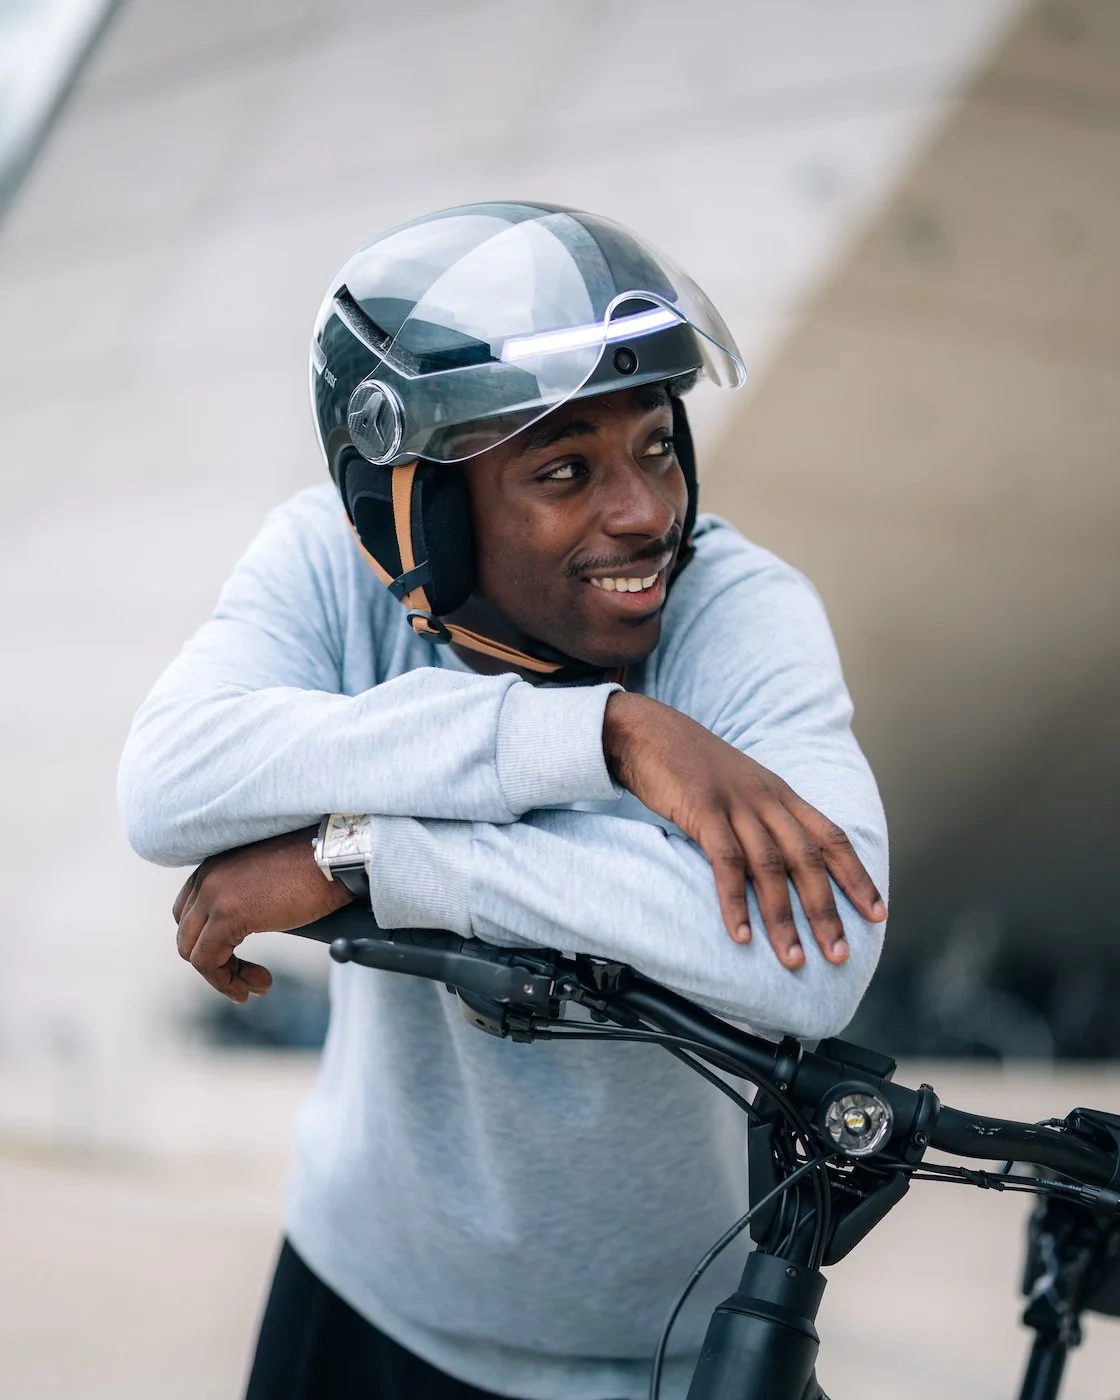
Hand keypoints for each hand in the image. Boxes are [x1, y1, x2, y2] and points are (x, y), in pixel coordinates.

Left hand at [172, 826, 352, 1001]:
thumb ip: (246, 900)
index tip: (240, 960)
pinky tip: (250, 989)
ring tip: (254, 988)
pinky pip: (206, 961)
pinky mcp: (228, 915)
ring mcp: (214, 895)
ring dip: (222, 976)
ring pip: (192, 951)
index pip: (191, 914)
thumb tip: (247, 929)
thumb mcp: (268, 880)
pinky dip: (224, 982)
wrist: (336, 857)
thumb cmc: (317, 867)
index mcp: (216, 865)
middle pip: (188, 934)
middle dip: (216, 963)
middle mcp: (207, 877)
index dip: (212, 943)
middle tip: (251, 978)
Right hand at [603, 693, 885, 967]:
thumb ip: (763, 818)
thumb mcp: (741, 786)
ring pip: (770, 868)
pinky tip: (741, 934)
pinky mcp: (703, 810)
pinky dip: (736, 901)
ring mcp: (736, 804)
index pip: (832, 838)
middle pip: (807, 860)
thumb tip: (781, 863)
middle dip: (826, 911)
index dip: (857, 877)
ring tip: (792, 959)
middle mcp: (767, 799)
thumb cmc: (691, 765)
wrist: (648, 731)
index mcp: (781, 794)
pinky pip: (726, 862)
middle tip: (840, 954)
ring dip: (783, 918)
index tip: (877, 914)